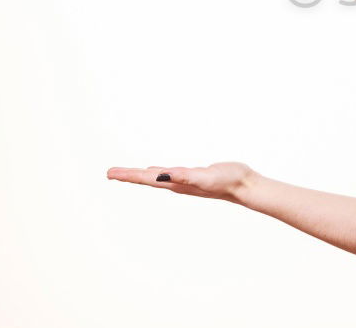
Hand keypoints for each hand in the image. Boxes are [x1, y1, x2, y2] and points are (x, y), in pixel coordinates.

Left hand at [106, 161, 257, 203]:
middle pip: (148, 179)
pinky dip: (159, 172)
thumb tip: (162, 175)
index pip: (148, 179)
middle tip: (110, 173)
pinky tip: (157, 171)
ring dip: (141, 175)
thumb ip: (184, 176)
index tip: (111, 173)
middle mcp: (178, 184)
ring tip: (128, 173)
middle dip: (129, 176)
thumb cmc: (227, 181)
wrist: (245, 186)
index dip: (129, 176)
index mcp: (177, 184)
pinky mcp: (194, 176)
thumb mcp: (205, 176)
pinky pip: (170, 174)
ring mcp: (186, 181)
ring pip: (158, 178)